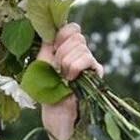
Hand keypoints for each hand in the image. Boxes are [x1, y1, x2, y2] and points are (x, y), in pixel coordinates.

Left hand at [38, 23, 102, 139]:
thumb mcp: (43, 62)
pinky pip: (86, 58)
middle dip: (62, 51)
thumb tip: (52, 28)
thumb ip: (48, 44)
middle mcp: (81, 53)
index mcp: (68, 48)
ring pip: (81, 46)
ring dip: (66, 62)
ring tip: (64, 77)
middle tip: (58, 69)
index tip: (53, 48)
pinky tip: (71, 79)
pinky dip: (75, 67)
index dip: (62, 34)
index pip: (72, 28)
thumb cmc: (48, 90)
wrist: (55, 112)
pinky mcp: (96, 73)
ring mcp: (90, 63)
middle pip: (77, 35)